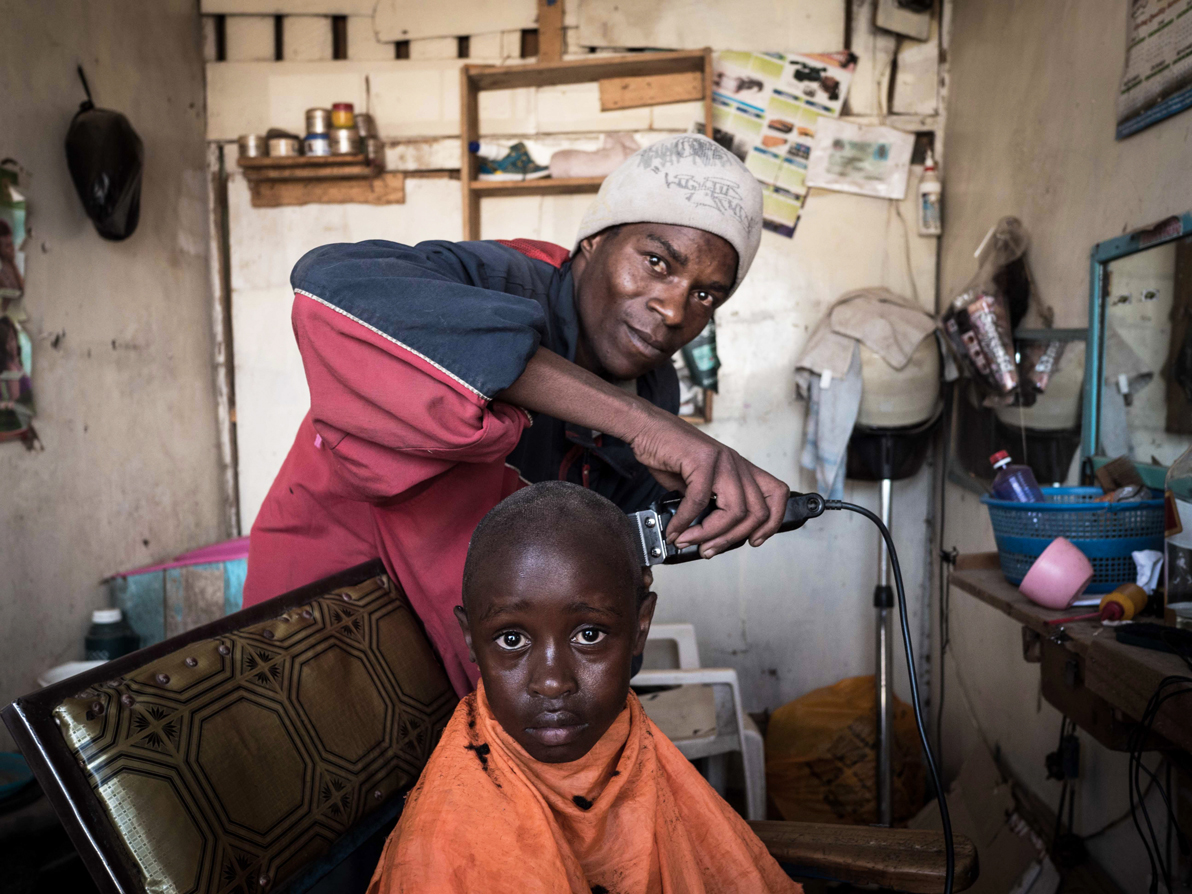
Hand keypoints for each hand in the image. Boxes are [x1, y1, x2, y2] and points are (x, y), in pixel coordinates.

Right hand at [624, 405, 789, 556]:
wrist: (646, 428)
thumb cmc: (668, 453)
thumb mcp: (695, 483)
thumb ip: (708, 506)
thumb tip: (708, 536)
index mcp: (741, 468)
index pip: (776, 495)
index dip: (771, 523)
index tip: (753, 541)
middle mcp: (736, 463)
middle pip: (757, 512)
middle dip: (732, 539)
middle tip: (708, 550)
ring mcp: (722, 460)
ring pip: (734, 511)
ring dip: (710, 534)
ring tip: (688, 542)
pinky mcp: (702, 459)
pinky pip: (699, 501)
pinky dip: (684, 521)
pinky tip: (674, 528)